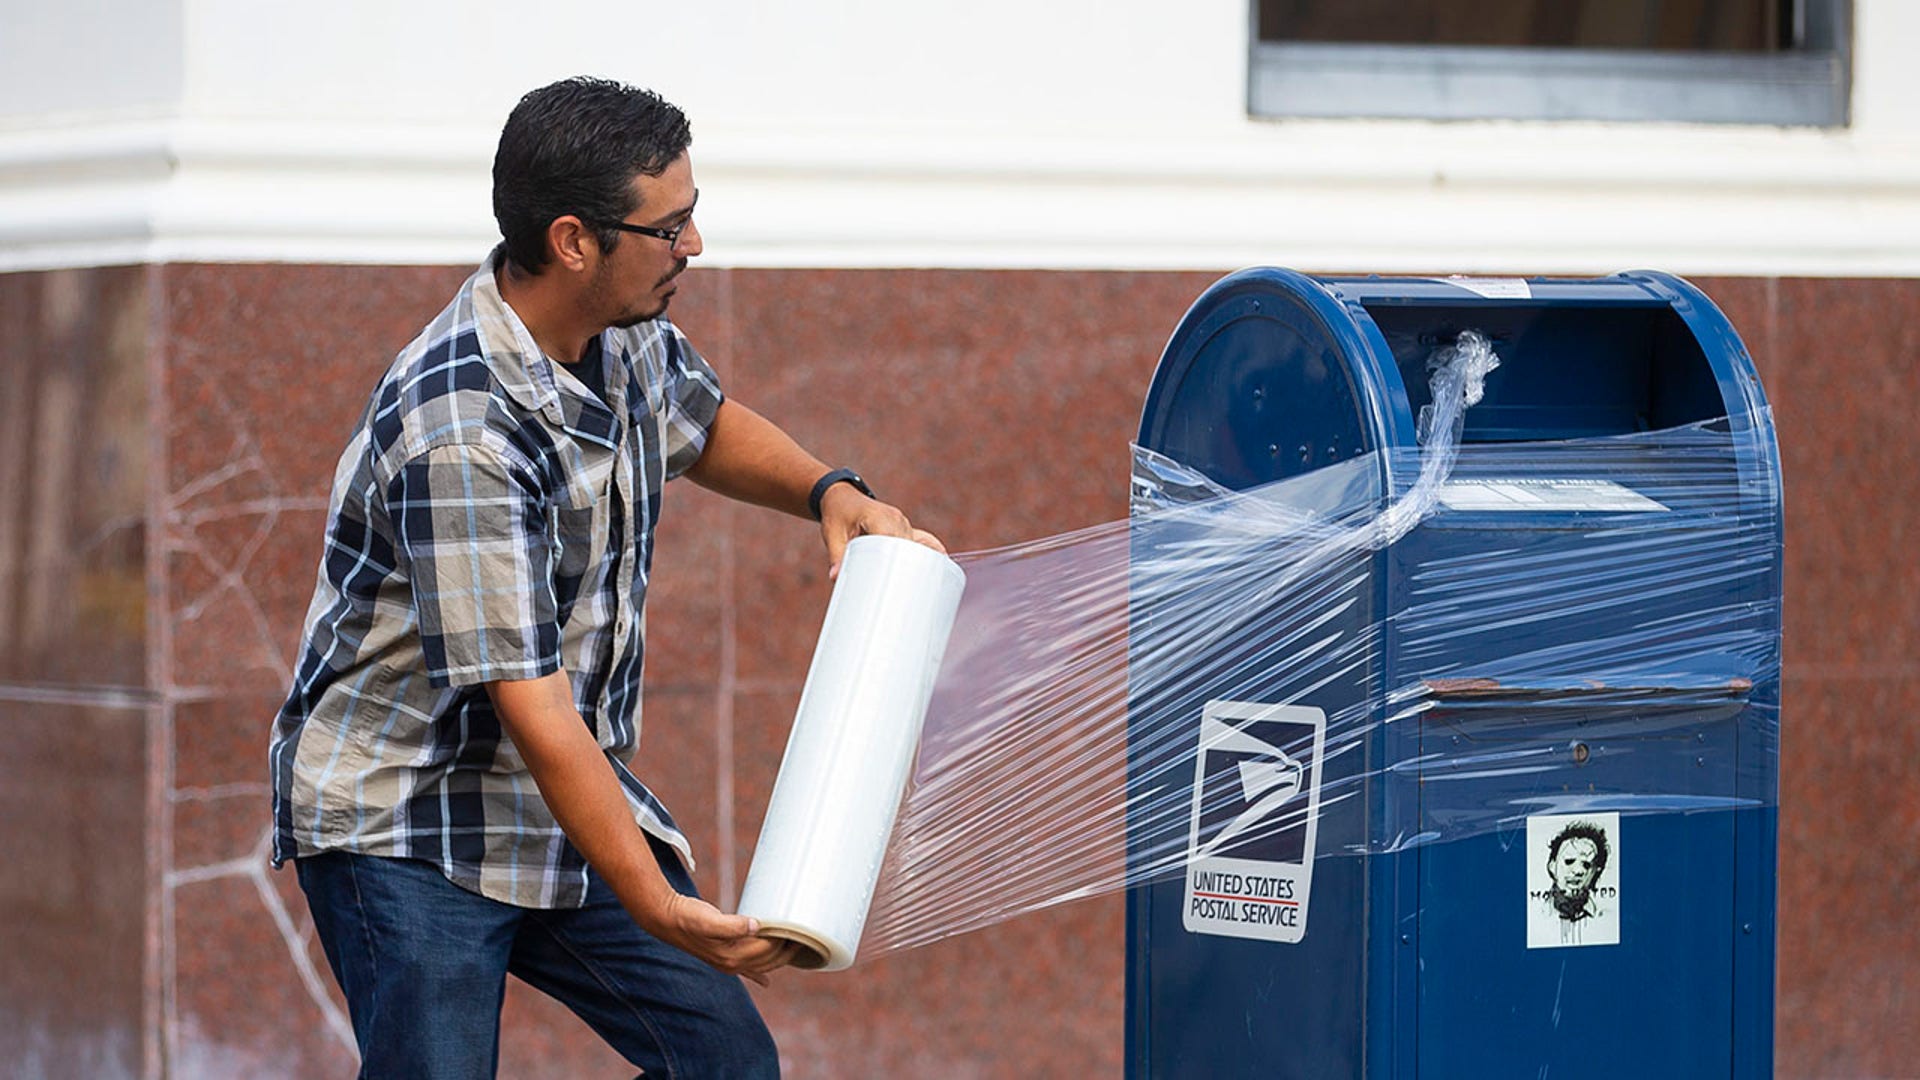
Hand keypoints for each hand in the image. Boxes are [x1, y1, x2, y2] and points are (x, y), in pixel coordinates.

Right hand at [642, 893, 800, 985]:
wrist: (665, 919)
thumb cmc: (688, 916)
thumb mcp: (709, 919)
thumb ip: (733, 925)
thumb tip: (757, 925)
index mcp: (731, 956)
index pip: (767, 949)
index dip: (783, 937)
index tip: (797, 924)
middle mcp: (731, 964)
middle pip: (768, 960)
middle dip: (787, 949)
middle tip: (804, 933)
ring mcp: (727, 962)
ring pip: (761, 964)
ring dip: (779, 957)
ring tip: (796, 945)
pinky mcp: (722, 956)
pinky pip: (745, 970)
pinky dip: (758, 975)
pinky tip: (765, 983)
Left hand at [818, 484, 946, 578]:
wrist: (842, 498)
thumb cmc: (837, 515)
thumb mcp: (832, 534)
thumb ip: (837, 556)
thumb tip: (835, 577)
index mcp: (878, 517)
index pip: (894, 538)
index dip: (899, 558)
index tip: (900, 579)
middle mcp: (895, 519)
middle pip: (909, 545)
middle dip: (911, 566)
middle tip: (908, 592)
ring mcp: (903, 522)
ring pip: (917, 545)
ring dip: (919, 561)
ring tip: (925, 586)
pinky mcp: (905, 528)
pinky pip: (924, 539)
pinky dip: (932, 551)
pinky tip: (942, 565)